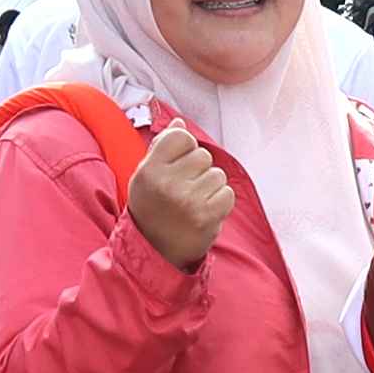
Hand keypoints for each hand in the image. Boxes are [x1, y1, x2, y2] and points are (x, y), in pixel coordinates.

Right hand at [126, 119, 236, 268]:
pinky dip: (220, 203)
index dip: (185, 149)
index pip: (181, 136)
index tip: (177, 165)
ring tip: (192, 202)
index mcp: (149, 169)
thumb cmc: (152, 207)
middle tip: (183, 190)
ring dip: (210, 187)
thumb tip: (180, 122)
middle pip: (203, 155)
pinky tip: (203, 212)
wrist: (156, 250)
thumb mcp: (146, 176)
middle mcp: (166, 184)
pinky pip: (227, 194)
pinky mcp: (206, 216)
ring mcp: (187, 201)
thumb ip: (163, 147)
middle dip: (198, 170)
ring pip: (217, 175)